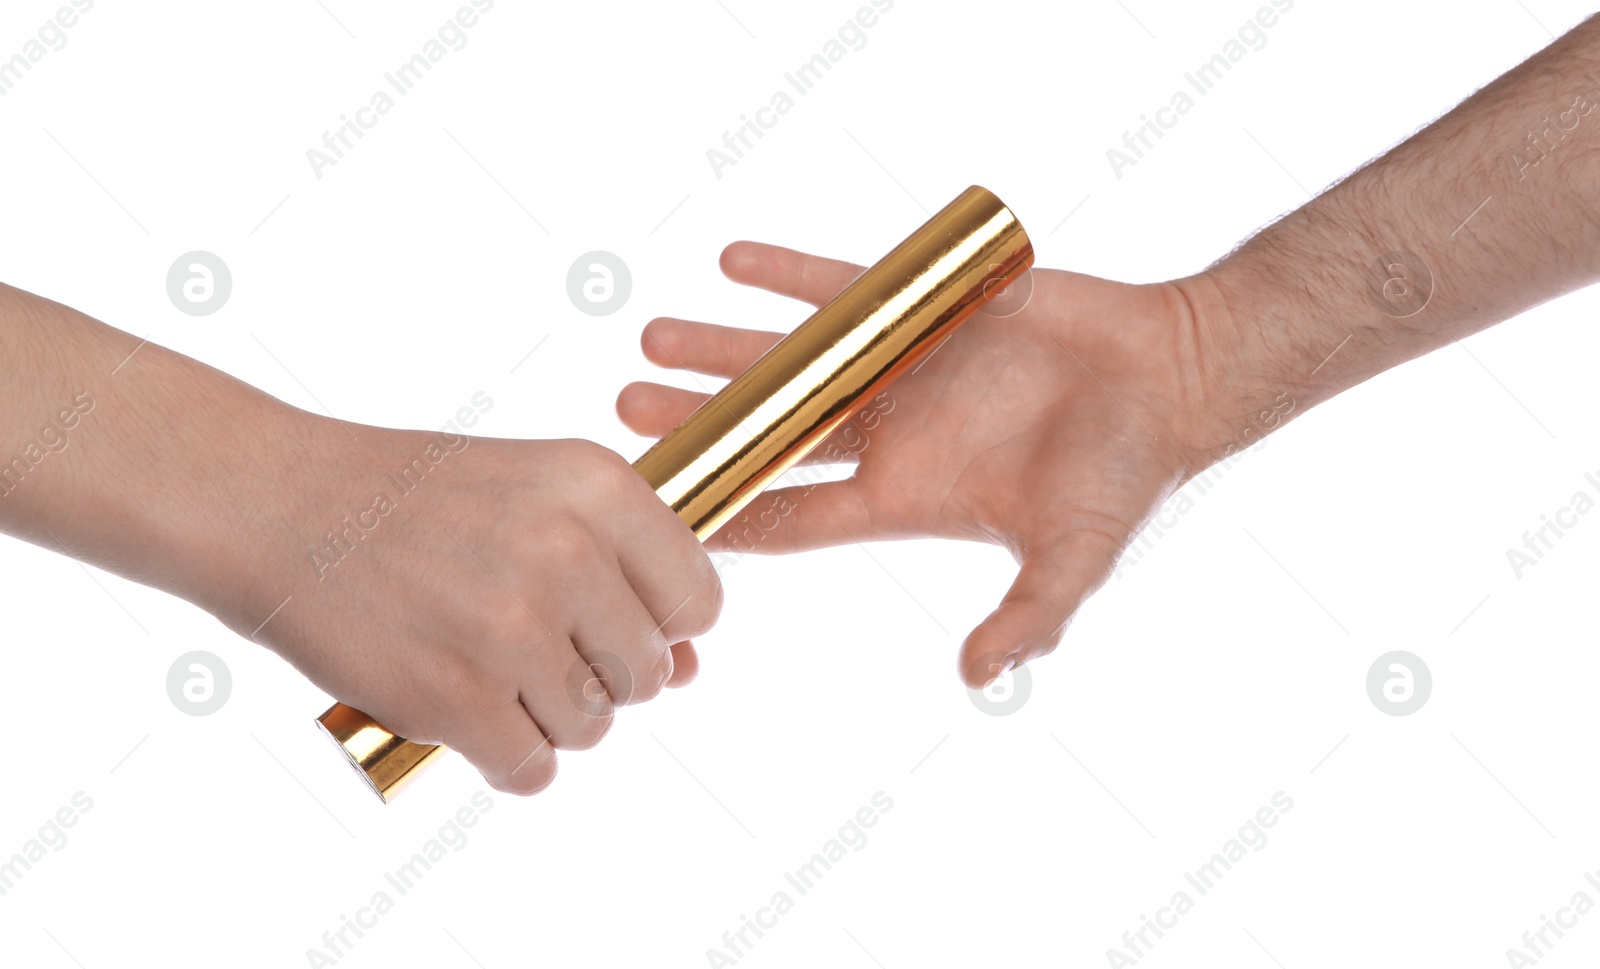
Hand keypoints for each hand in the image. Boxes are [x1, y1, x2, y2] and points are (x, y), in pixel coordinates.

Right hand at [210, 416, 721, 794]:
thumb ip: (622, 571)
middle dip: (601, 678)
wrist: (277, 505)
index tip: (611, 625)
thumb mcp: (533, 494)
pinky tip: (467, 716)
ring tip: (487, 670)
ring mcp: (512, 629)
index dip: (663, 628)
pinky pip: (532, 770)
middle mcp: (567, 553)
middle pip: (650, 676)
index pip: (700, 601)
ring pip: (593, 728)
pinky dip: (506, 760)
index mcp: (598, 488)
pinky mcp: (457, 698)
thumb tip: (693, 671)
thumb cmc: (411, 500)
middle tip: (529, 647)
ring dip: (547, 719)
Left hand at [618, 242, 1239, 687]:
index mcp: (903, 499)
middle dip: (697, 424)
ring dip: (721, 347)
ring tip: (649, 334)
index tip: (657, 514)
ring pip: (790, 361)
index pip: (792, 518)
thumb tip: (976, 678)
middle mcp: (887, 436)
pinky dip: (790, 276)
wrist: (1173, 377)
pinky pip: (845, 288)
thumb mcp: (1076, 556)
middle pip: (769, 435)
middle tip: (621, 411)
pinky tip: (730, 261)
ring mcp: (899, 371)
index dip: (726, 518)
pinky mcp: (926, 310)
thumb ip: (1028, 616)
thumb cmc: (1126, 476)